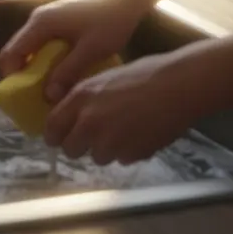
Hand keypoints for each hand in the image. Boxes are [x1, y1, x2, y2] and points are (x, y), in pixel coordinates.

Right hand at [0, 0, 149, 101]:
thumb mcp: (91, 50)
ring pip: (31, 46)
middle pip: (18, 50)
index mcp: (40, 24)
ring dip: (36, 66)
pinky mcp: (58, 18)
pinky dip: (46, 57)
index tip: (26, 95)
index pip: (9, 54)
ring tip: (53, 84)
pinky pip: (42, 41)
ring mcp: (47, 16)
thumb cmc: (110, 22)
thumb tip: (48, 96)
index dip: (12, 76)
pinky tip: (64, 67)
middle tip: (39, 94)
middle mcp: (37, 19)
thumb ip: (67, 72)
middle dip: (24, 74)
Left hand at [44, 51, 201, 164]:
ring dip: (107, 150)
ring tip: (124, 133)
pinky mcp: (133, 154)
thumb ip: (83, 98)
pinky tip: (141, 135)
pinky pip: (123, 159)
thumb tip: (71, 113)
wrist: (181, 86)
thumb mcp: (103, 79)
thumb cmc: (145, 74)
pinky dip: (129, 152)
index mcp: (80, 99)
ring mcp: (111, 141)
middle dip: (80, 147)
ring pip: (98, 158)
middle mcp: (90, 123)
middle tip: (92, 139)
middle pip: (71, 150)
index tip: (60, 137)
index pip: (52, 128)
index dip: (55, 135)